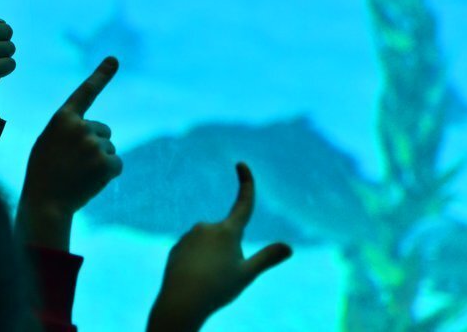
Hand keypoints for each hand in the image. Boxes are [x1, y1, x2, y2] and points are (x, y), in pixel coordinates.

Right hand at [17, 57, 122, 249]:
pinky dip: (108, 174)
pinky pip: (117, 164)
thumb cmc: (44, 173)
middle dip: (95, 145)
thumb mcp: (49, 143)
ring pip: (110, 148)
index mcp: (62, 118)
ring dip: (99, 162)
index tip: (114, 58)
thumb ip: (70, 131)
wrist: (45, 203)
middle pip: (103, 130)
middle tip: (73, 163)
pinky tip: (90, 182)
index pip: (85, 92)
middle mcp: (81, 126)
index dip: (101, 74)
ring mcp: (94, 144)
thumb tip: (99, 132)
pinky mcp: (107, 163)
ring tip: (78, 174)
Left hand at [147, 163, 291, 331]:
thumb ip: (267, 258)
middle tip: (223, 275)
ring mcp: (189, 236)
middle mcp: (207, 227)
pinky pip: (193, 254)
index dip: (246, 184)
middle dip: (229, 252)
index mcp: (227, 231)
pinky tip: (193, 279)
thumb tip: (289, 247)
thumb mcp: (247, 275)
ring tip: (207, 279)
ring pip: (209, 247)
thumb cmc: (217, 288)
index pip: (242, 204)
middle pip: (227, 237)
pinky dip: (197, 265)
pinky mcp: (177, 247)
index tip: (241, 164)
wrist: (181, 301)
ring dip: (212, 260)